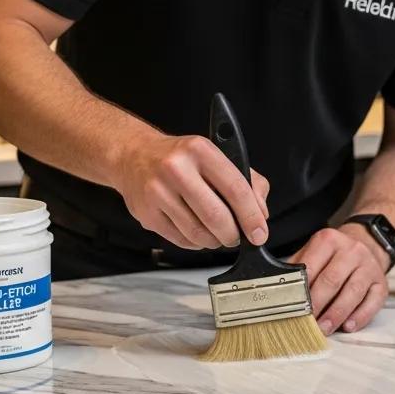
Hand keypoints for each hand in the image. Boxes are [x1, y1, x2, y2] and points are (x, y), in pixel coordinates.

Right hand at [115, 132, 269, 249]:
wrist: (134, 156)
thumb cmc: (182, 158)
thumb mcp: (216, 155)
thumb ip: (248, 181)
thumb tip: (260, 213)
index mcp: (200, 150)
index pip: (235, 189)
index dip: (252, 216)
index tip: (259, 233)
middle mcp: (176, 169)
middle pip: (216, 216)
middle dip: (233, 234)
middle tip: (238, 237)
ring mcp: (157, 192)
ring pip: (198, 233)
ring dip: (215, 241)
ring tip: (218, 234)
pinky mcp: (146, 214)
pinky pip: (181, 240)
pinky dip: (196, 243)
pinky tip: (198, 231)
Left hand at [287, 226, 388, 334]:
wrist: (366, 245)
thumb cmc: (333, 256)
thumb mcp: (313, 252)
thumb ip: (297, 269)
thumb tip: (276, 291)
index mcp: (328, 240)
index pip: (311, 267)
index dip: (301, 290)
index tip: (291, 307)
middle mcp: (352, 250)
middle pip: (332, 280)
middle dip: (318, 304)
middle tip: (306, 322)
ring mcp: (369, 266)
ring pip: (353, 292)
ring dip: (337, 314)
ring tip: (324, 329)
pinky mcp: (381, 283)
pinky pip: (373, 302)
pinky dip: (360, 316)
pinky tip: (348, 326)